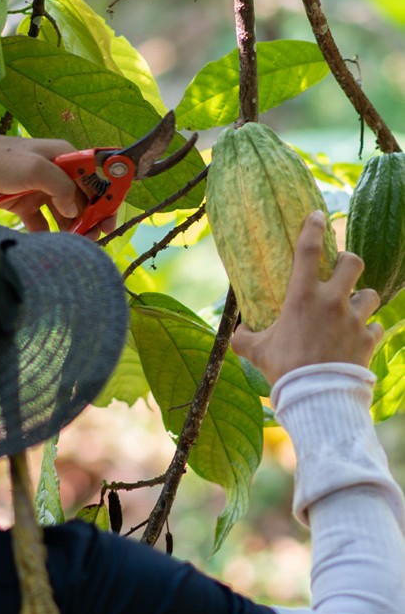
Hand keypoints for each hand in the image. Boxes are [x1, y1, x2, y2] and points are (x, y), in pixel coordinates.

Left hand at [0, 134, 115, 238]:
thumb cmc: (0, 161)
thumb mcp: (35, 168)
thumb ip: (62, 187)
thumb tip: (76, 210)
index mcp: (64, 157)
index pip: (95, 178)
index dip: (107, 199)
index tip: (109, 222)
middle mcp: (56, 172)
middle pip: (83, 199)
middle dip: (91, 219)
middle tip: (93, 239)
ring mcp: (40, 189)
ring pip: (66, 213)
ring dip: (74, 228)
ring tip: (77, 244)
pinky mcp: (24, 204)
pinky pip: (44, 223)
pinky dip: (51, 234)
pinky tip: (56, 244)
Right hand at [231, 210, 383, 385]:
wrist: (316, 398)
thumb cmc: (284, 370)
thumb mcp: (256, 351)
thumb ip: (244, 337)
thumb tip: (238, 331)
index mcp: (303, 297)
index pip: (308, 249)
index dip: (312, 226)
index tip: (316, 216)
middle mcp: (332, 302)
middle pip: (353, 262)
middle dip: (348, 261)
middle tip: (340, 271)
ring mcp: (354, 320)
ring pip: (370, 294)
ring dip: (362, 298)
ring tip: (352, 307)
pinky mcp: (368, 340)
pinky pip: (375, 327)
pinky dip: (368, 330)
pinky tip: (358, 337)